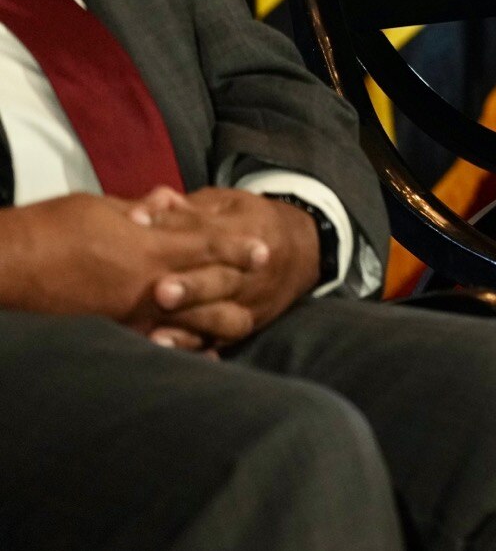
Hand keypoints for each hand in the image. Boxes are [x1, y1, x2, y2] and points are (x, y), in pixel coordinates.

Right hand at [0, 192, 268, 338]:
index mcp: (149, 247)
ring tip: (243, 321)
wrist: (7, 268)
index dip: (238, 248)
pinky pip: (158, 345)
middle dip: (239, 286)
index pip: (207, 245)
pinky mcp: (112, 333)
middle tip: (265, 285)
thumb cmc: (50, 230)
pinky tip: (201, 355)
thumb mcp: (99, 208)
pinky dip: (182, 348)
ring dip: (218, 322)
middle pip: (210, 288)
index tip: (265, 251)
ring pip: (191, 323)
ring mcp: (131, 314)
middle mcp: (147, 284)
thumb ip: (139, 211)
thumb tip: (165, 205)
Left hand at [141, 188, 321, 344]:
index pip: (210, 230)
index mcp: (250, 229)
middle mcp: (254, 270)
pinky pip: (219, 339)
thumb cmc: (250, 223)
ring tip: (158, 329)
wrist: (303, 251)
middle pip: (222, 279)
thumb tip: (148, 207)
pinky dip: (192, 345)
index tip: (137, 223)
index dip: (174, 227)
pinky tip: (164, 345)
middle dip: (192, 287)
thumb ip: (188, 208)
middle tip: (161, 291)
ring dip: (191, 322)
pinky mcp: (245, 325)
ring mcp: (250, 301)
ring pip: (222, 316)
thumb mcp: (227, 204)